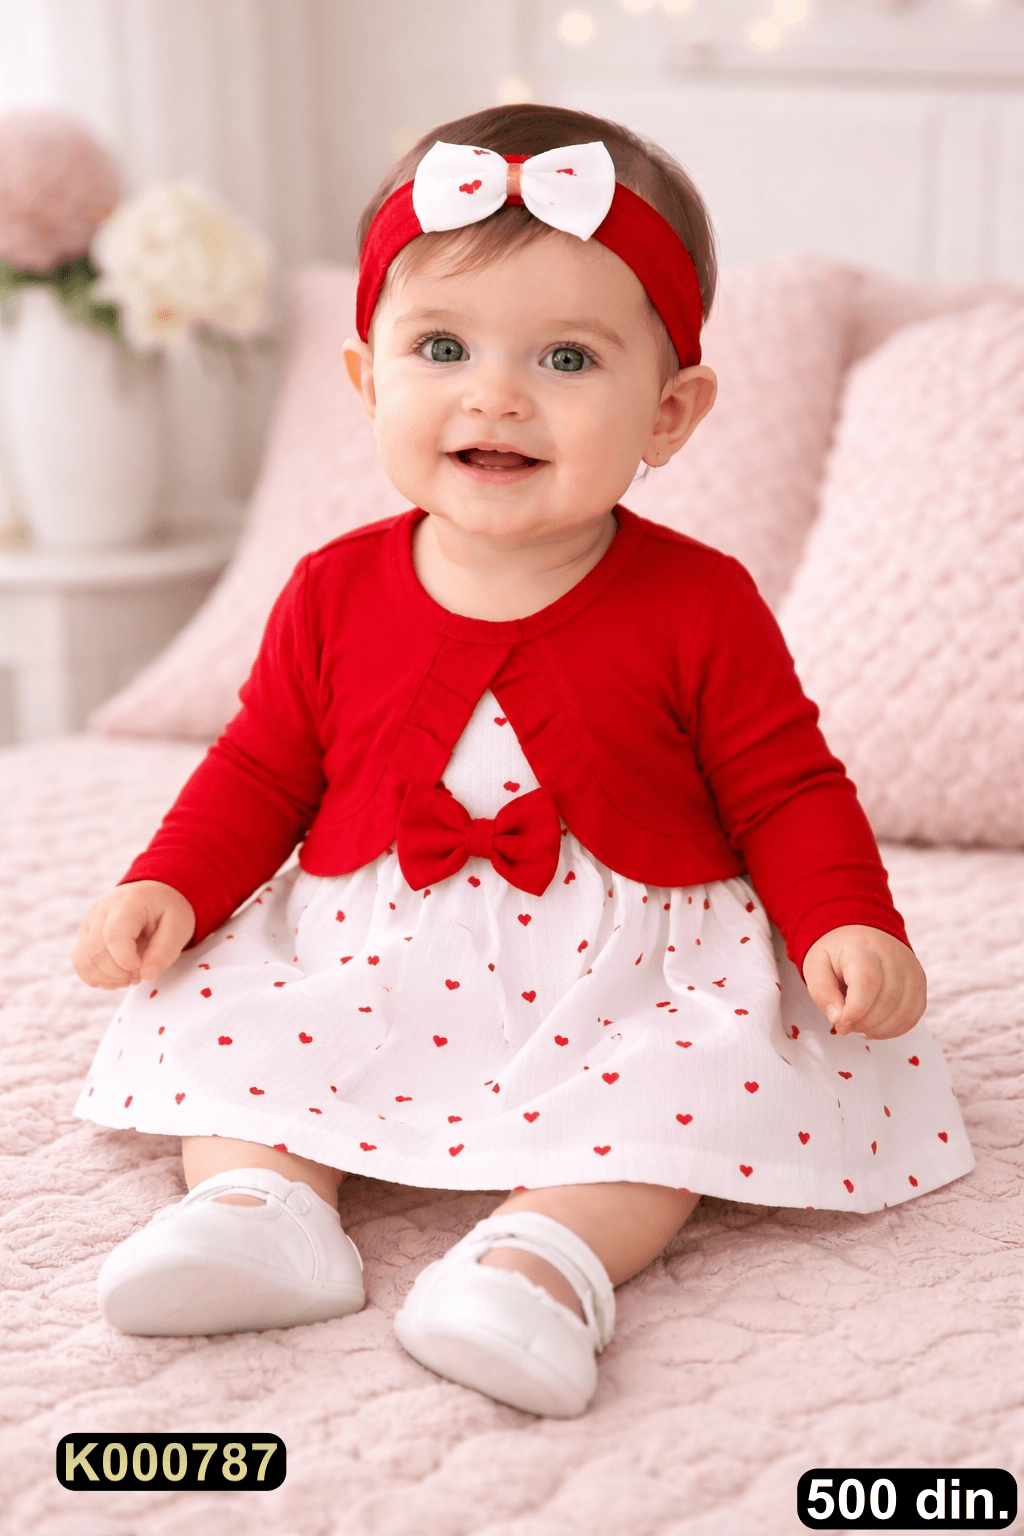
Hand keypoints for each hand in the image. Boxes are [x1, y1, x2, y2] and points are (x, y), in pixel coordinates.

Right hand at [72, 880, 195, 990]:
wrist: (152, 895)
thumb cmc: (166, 910)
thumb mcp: (178, 927)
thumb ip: (164, 952)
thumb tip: (147, 976)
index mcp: (126, 903)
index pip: (114, 936)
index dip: (127, 962)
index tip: (144, 968)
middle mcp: (100, 911)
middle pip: (96, 952)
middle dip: (119, 973)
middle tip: (140, 974)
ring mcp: (88, 924)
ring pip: (84, 961)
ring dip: (107, 978)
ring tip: (130, 976)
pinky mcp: (84, 936)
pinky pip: (81, 964)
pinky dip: (97, 977)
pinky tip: (117, 976)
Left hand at [802, 925, 925, 1039]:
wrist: (859, 935)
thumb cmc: (836, 953)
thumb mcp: (816, 967)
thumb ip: (822, 993)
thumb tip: (838, 1019)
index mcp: (864, 948)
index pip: (867, 984)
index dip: (854, 1011)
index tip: (839, 1023)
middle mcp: (894, 955)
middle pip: (887, 1001)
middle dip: (863, 1022)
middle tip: (846, 1024)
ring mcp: (911, 969)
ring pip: (903, 1012)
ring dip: (878, 1029)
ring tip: (859, 1024)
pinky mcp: (920, 982)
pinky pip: (913, 1015)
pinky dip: (894, 1029)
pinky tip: (876, 1026)